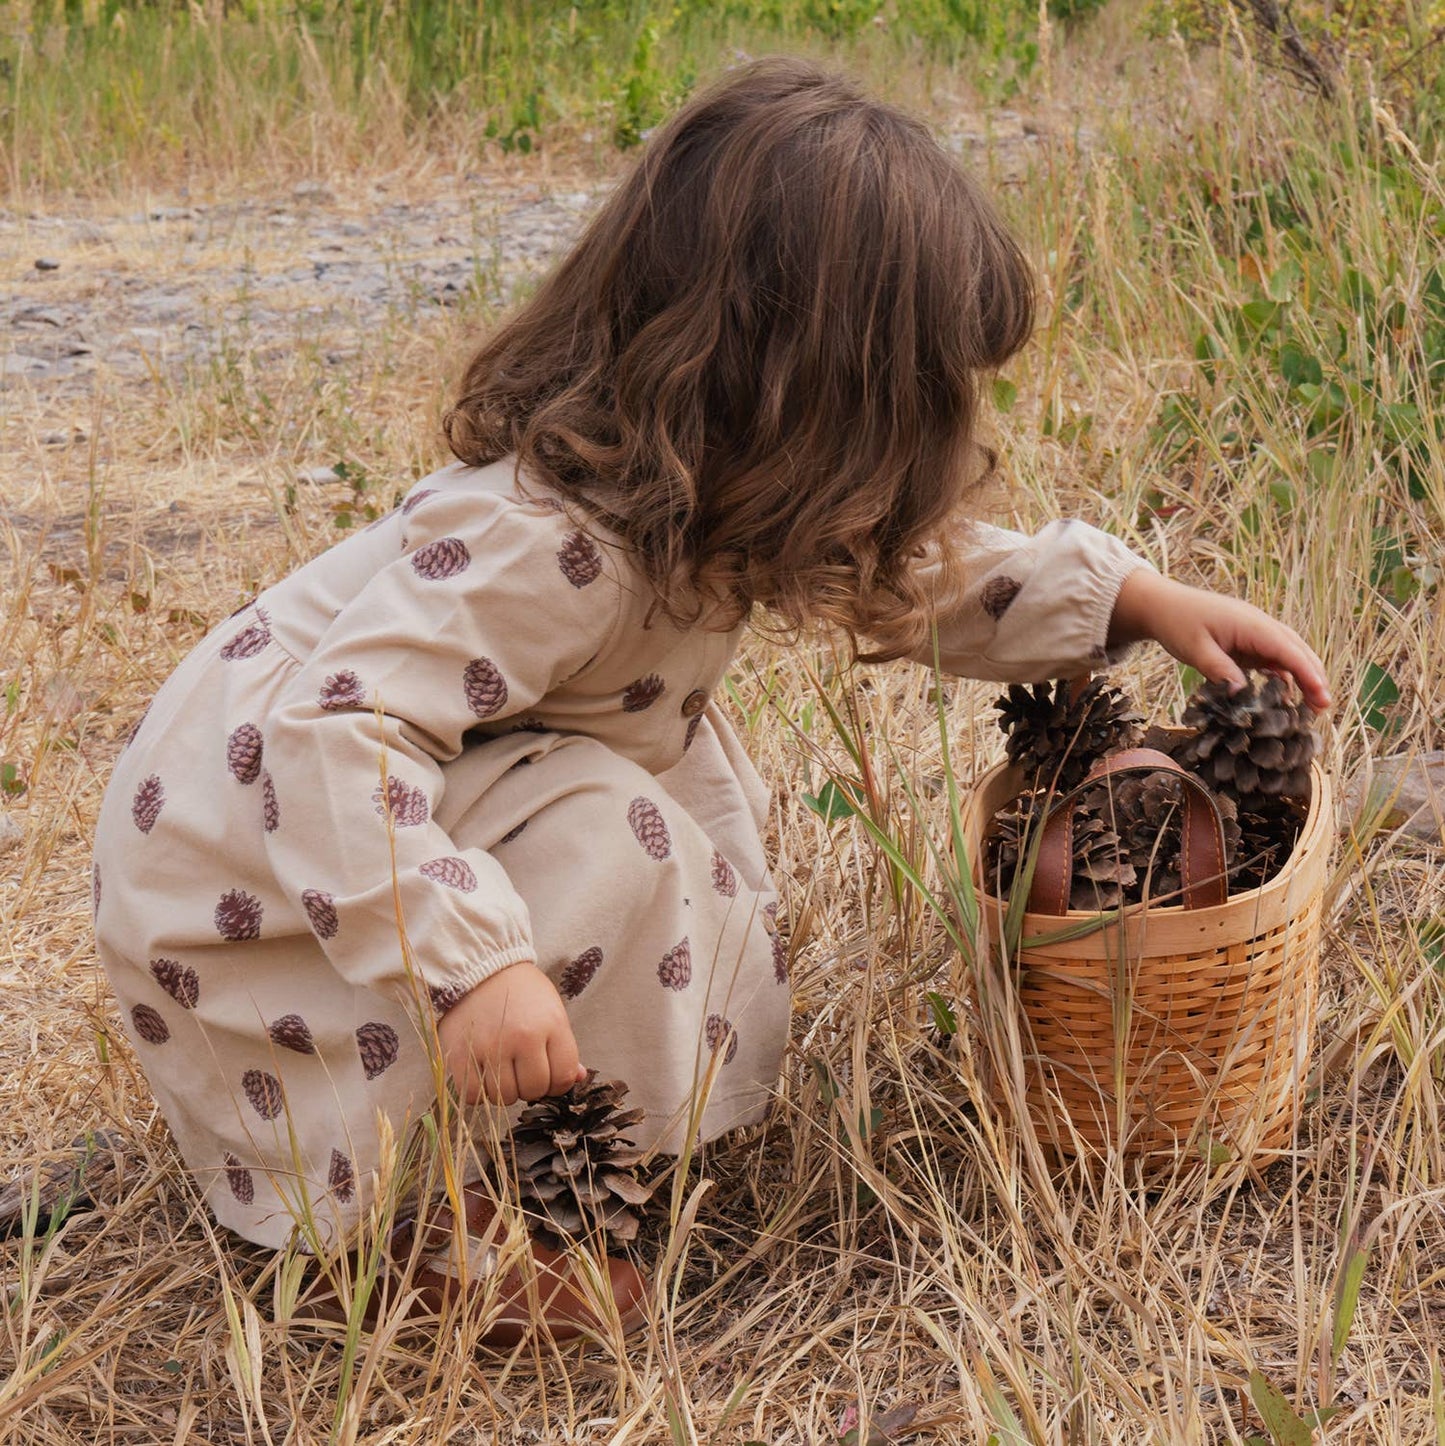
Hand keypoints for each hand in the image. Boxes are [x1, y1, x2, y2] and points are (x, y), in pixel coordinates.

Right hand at [435, 962, 585, 1105]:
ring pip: (504, 1097)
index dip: (558, 1084)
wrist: (480, 967)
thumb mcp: (551, 1010)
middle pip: (534, 1089)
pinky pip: (473, 1096)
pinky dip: (478, 1093)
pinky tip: (482, 1075)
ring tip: (501, 1070)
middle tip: (522, 1070)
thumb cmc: (521, 991)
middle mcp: (523, 1037)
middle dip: (531, 1086)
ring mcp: (491, 1047)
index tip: (548, 1075)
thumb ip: (564, 1047)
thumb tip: (578, 1078)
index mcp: (551, 1024)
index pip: (564, 1076)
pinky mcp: (460, 1054)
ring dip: (504, 1090)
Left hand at [1107, 569, 1331, 711]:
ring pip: (1289, 654)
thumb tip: (1243, 696)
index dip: (1308, 674)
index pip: (1289, 650)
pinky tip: (1284, 696)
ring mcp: (1256, 633)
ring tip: (1310, 706)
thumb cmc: (1178, 623)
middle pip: (1298, 651)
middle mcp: (1260, 625)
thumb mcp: (1196, 650)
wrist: (1162, 605)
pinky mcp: (1248, 641)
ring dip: (1302, 677)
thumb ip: (1220, 671)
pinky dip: (1283, 675)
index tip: (1323, 696)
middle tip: (1323, 708)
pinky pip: (1272, 658)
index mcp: (1251, 624)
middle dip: (1314, 677)